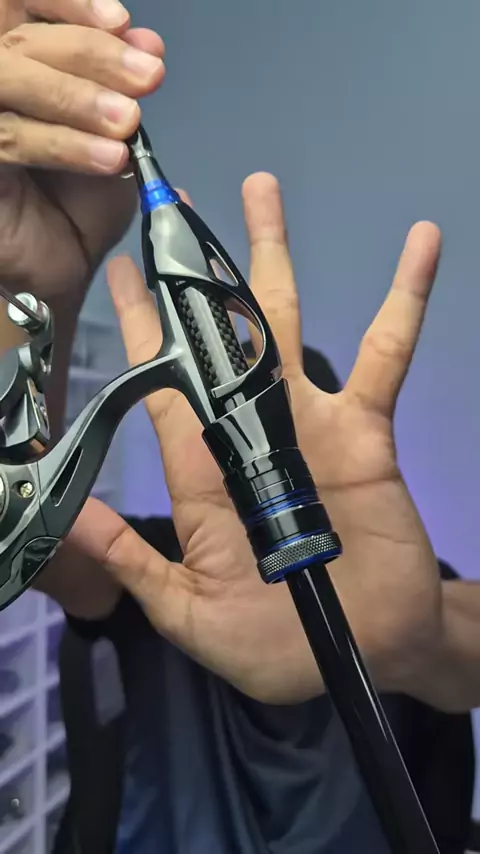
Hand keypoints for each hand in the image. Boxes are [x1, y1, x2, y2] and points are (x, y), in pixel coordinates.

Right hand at [0, 0, 164, 296]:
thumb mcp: (108, 140)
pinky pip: (9, 139)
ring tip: (127, 122)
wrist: (57, 270)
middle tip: (147, 77)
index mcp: (20, 65)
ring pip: (9, 79)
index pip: (26, 7)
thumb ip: (120, 94)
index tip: (125, 24)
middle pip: (24, 40)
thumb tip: (146, 45)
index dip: (69, 6)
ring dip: (76, 98)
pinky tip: (108, 158)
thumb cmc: (77, 204)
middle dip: (92, 53)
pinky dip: (62, 144)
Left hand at [70, 174, 442, 704]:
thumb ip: (135, 565)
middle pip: (214, 336)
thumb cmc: (278, 643)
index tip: (124, 274)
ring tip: (261, 192)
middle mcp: (248, 431)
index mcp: (201, 473)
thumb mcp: (192, 615)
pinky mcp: (364, 427)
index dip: (141, 331)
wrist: (368, 650)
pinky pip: (385, 354)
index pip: (162, 386)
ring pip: (286, 324)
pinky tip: (421, 244)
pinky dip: (404, 299)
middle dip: (194, 274)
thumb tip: (69, 520)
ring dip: (273, 258)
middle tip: (176, 209)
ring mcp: (308, 421)